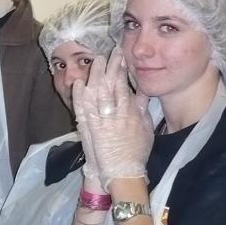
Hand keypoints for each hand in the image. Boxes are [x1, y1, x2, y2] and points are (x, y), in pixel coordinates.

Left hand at [76, 50, 151, 190]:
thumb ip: (143, 110)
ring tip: (96, 60)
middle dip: (110, 67)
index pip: (125, 86)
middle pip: (111, 85)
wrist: (121, 172)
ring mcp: (101, 121)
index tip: (121, 57)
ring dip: (95, 75)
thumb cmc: (136, 152)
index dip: (122, 70)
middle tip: (109, 52)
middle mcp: (116, 115)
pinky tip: (79, 82)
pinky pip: (82, 108)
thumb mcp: (146, 130)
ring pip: (97, 93)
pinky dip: (80, 95)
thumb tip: (143, 92)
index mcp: (131, 114)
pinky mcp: (89, 129)